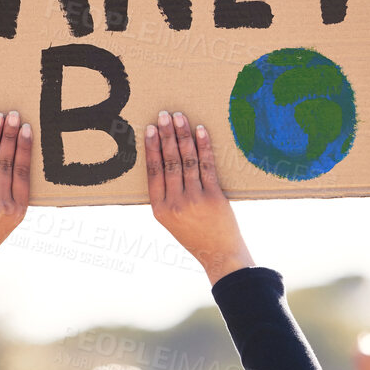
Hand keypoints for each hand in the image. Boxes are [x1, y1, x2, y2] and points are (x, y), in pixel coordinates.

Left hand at [0, 110, 30, 280]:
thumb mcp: (8, 220)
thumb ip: (12, 196)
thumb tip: (13, 161)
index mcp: (19, 209)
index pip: (23, 171)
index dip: (24, 147)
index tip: (26, 128)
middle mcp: (4, 203)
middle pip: (7, 161)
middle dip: (10, 135)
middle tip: (12, 114)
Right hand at [145, 110, 252, 283]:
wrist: (219, 254)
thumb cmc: (195, 235)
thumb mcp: (171, 220)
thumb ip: (166, 195)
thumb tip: (163, 160)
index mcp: (160, 209)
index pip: (153, 172)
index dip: (151, 148)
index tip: (149, 129)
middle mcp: (175, 203)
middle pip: (169, 162)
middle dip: (166, 135)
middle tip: (164, 114)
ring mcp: (195, 200)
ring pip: (187, 161)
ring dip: (183, 136)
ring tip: (180, 117)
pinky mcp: (214, 197)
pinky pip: (206, 166)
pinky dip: (203, 146)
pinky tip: (200, 131)